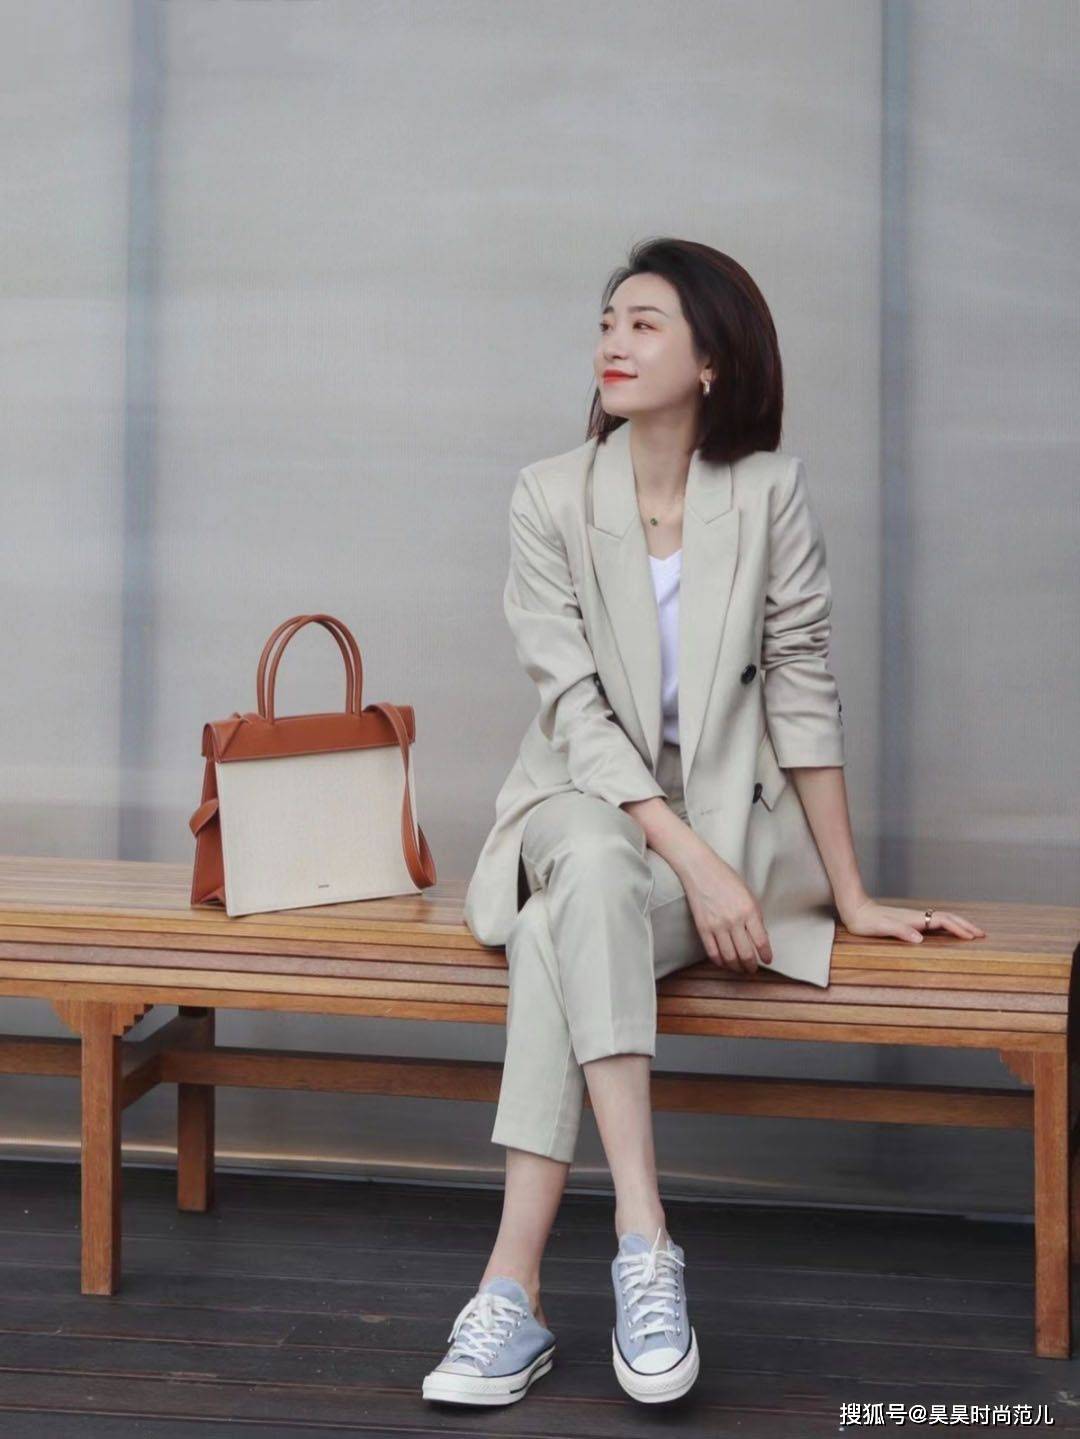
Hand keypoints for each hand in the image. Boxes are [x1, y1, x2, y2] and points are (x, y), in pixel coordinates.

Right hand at [676, 840, 772, 974]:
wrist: (700, 869)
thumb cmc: (726, 878)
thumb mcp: (748, 894)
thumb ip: (755, 916)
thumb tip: (759, 938)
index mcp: (749, 910)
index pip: (761, 941)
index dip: (766, 954)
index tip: (767, 960)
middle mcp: (734, 920)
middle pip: (746, 953)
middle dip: (751, 965)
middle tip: (753, 969)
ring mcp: (717, 925)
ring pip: (729, 957)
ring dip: (736, 967)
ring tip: (739, 968)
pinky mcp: (702, 928)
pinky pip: (712, 952)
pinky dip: (720, 961)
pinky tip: (724, 962)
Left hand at [839, 897, 986, 943]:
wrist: (854, 909)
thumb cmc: (866, 921)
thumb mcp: (882, 927)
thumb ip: (900, 931)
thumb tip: (920, 939)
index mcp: (914, 919)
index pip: (943, 921)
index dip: (959, 928)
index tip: (973, 937)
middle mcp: (917, 916)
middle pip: (947, 918)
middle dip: (966, 925)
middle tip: (982, 934)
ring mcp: (914, 917)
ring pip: (942, 919)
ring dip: (959, 925)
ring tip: (972, 932)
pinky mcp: (909, 921)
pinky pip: (934, 922)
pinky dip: (947, 926)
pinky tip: (948, 931)